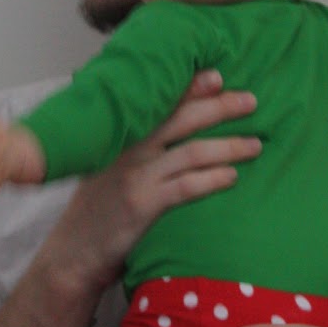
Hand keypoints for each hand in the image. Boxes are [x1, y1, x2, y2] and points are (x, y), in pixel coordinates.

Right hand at [44, 70, 260, 296]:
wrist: (72, 250)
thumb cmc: (96, 208)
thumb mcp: (106, 166)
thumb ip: (132, 144)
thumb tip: (169, 127)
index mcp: (120, 135)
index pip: (159, 103)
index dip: (190, 87)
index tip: (218, 76)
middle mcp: (128, 149)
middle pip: (181, 119)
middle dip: (219, 107)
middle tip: (250, 101)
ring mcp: (135, 176)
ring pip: (191, 152)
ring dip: (228, 147)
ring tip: (255, 145)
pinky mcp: (142, 204)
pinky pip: (186, 187)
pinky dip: (212, 179)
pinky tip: (232, 177)